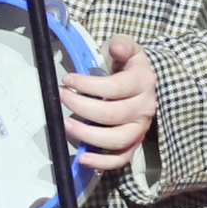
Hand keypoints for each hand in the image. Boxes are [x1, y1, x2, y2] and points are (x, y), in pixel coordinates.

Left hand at [59, 34, 156, 164]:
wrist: (143, 84)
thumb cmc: (127, 66)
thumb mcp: (126, 48)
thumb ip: (122, 44)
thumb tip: (116, 47)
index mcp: (142, 82)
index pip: (114, 87)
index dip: (87, 85)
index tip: (67, 79)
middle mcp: (144, 108)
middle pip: (111, 114)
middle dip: (80, 106)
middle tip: (62, 96)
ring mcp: (140, 129)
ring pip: (116, 140)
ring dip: (87, 135)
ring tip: (66, 124)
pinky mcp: (133, 145)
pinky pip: (120, 160)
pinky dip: (101, 163)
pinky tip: (82, 158)